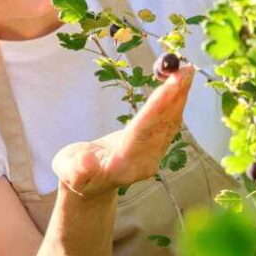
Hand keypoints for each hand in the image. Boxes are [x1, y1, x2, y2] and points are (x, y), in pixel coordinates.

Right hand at [52, 64, 195, 197]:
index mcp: (122, 165)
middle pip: (161, 125)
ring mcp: (153, 156)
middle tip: (185, 70)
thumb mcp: (69, 172)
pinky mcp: (157, 148)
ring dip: (180, 96)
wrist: (90, 186)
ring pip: (169, 123)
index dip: (156, 110)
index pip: (142, 133)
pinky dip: (176, 101)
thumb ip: (77, 168)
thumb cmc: (75, 173)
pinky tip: (181, 84)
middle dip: (174, 97)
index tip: (168, 88)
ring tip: (187, 70)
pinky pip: (169, 123)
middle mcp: (144, 161)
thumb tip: (86, 161)